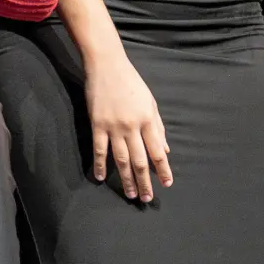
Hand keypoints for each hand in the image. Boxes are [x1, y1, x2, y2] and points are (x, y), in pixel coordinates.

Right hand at [84, 52, 172, 202]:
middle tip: (147, 198)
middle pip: (140, 160)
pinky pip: (99, 149)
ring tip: (131, 194)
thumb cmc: (132, 82)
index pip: (158, 151)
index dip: (163, 170)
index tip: (166, 184)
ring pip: (122, 159)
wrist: (107, 66)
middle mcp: (132, 127)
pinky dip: (100, 164)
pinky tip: (100, 176)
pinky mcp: (97, 124)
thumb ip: (158, 127)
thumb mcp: (150, 103)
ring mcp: (113, 127)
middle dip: (145, 181)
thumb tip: (165, 151)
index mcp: (148, 121)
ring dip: (126, 179)